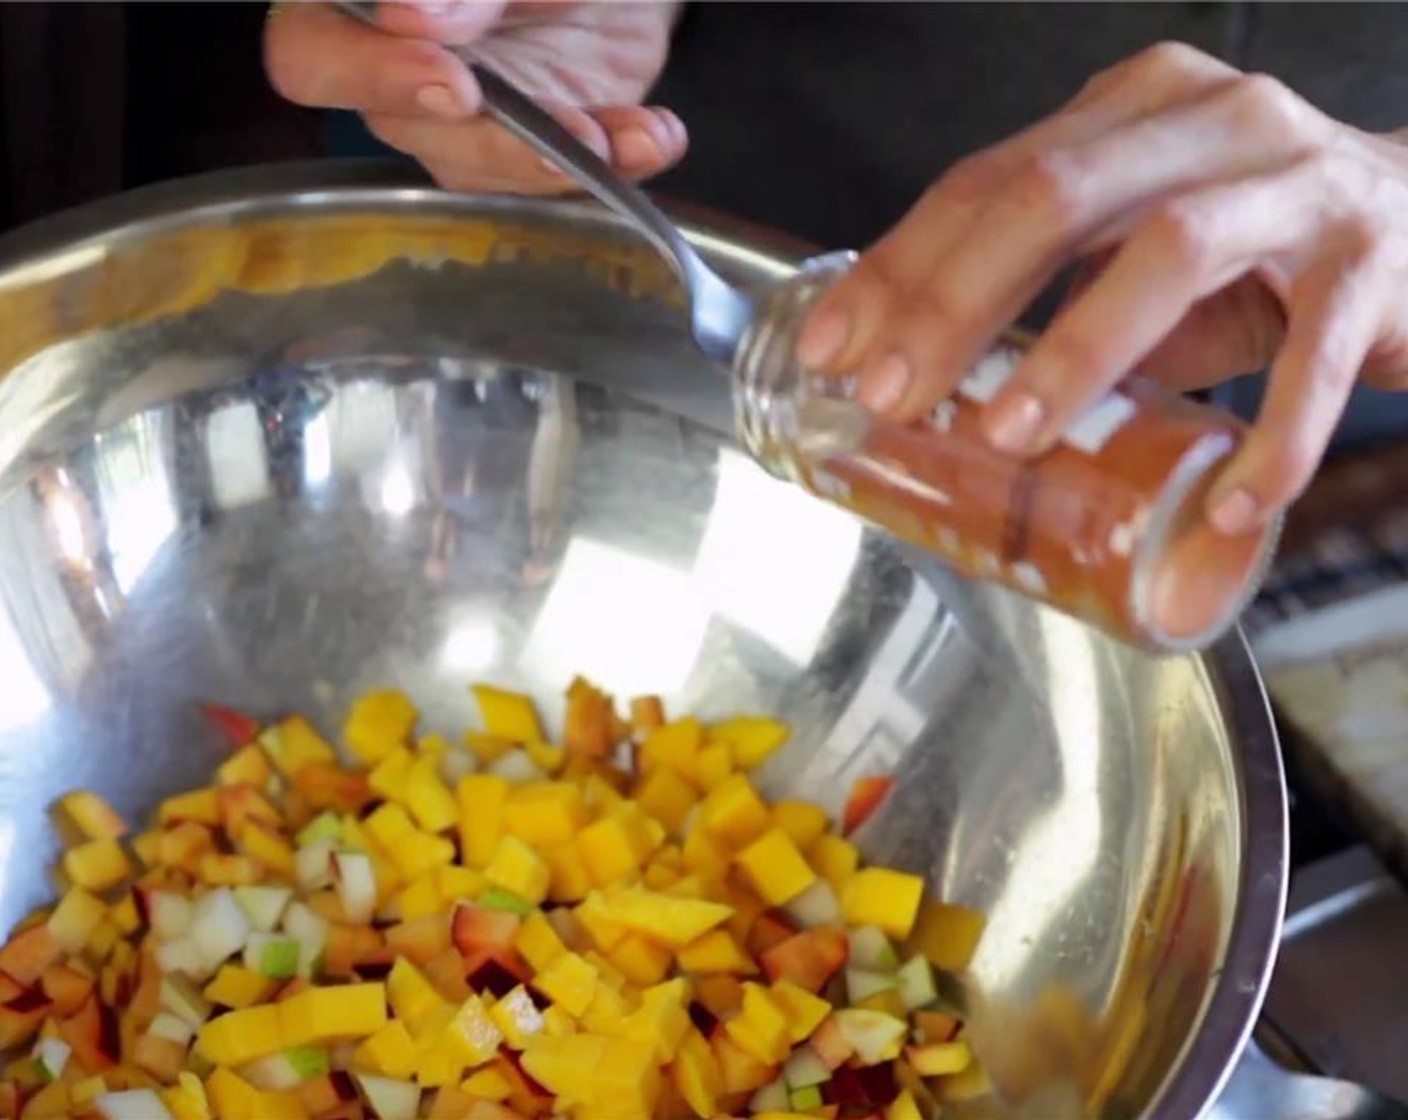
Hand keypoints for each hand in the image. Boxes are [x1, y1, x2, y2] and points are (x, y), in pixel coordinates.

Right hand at [264, 0, 686, 193]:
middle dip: (497, 141)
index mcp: (360, 7)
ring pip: (481, 172)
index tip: (454, 80)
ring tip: (629, 133)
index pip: (310, 56)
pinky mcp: (522, 150)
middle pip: (405, 129)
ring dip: (563, 162)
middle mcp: (392, 66)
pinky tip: (654, 134)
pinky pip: (553, 180)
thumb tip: (411, 17)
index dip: (371, 75)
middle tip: (571, 133)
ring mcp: (457, 118)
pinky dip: (618, 161)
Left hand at [795, 42, 1407, 535]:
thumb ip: (1044, 285)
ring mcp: (1297, 184)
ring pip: (1169, 252)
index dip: (901, 266)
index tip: (832, 347)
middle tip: (893, 397)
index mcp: (1131, 112)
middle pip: (1052, 200)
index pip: (988, 178)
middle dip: (954, 305)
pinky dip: (1268, 440)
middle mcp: (1211, 123)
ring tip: (1007, 437)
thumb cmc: (1255, 248)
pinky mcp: (1375, 262)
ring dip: (1077, 354)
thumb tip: (916, 373)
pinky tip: (1226, 509)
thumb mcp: (1134, 242)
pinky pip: (1313, 357)